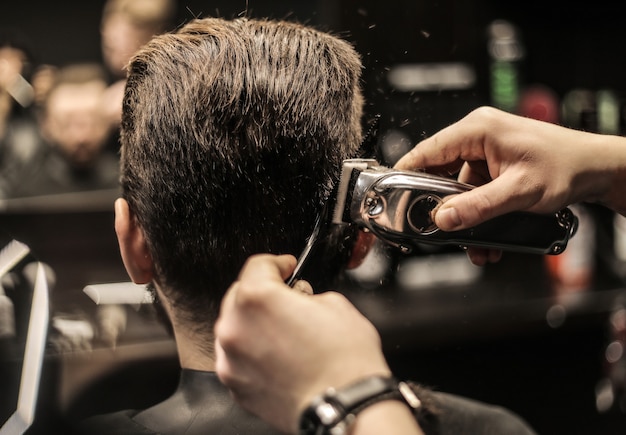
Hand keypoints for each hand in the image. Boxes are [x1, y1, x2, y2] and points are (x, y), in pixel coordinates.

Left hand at [215, 254, 390, 433]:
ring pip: (236, 327)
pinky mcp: (235, 385)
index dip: (277, 263)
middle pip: (240, 296)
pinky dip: (253, 351)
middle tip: (288, 300)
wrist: (345, 407)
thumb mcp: (334, 303)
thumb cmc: (344, 361)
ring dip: (255, 323)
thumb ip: (305, 294)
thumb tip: (298, 299)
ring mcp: (231, 359)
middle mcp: (236, 327)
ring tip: (284, 331)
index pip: (258, 265)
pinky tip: (279, 355)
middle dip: (263, 294)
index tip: (286, 267)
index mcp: (257, 299)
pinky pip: (238, 356)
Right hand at [395, 106, 625, 263]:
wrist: (594, 169)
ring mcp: (486, 151)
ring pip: (457, 187)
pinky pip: (474, 191)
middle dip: (441, 205)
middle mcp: (478, 136)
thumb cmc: (565, 167)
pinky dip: (476, 212)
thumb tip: (443, 218)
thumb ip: (477, 207)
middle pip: (440, 172)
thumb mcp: (518, 191)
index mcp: (478, 129)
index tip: (393, 195)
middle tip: (439, 228)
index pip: (428, 150)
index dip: (407, 173)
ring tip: (474, 242)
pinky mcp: (494, 165)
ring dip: (463, 215)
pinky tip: (485, 234)